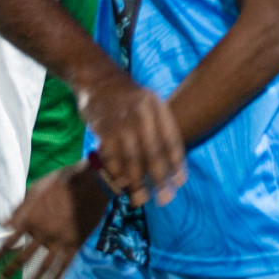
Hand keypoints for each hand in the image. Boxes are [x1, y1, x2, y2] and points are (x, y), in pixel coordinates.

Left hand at [0, 161, 107, 278]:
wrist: (92, 182)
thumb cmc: (63, 181)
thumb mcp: (38, 188)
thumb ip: (20, 207)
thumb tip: (3, 223)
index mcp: (31, 219)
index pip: (10, 241)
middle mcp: (43, 233)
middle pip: (23, 257)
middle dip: (10, 269)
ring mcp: (60, 240)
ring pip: (43, 266)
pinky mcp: (76, 243)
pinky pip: (65, 264)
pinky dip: (57, 275)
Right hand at [75, 63, 186, 206]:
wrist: (98, 77)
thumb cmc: (129, 96)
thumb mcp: (150, 101)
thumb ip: (160, 126)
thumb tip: (173, 161)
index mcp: (157, 107)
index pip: (171, 139)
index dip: (177, 163)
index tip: (180, 182)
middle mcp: (141, 113)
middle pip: (154, 152)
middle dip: (160, 178)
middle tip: (164, 199)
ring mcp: (121, 121)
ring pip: (132, 158)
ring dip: (137, 183)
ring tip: (141, 200)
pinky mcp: (102, 128)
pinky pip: (111, 157)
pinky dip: (116, 173)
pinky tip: (121, 186)